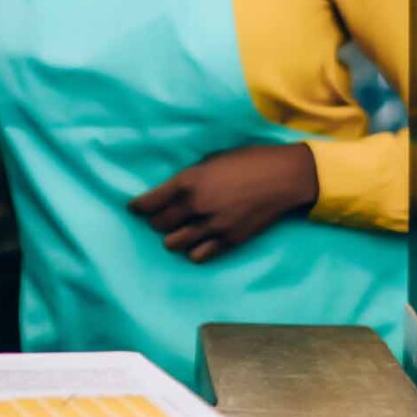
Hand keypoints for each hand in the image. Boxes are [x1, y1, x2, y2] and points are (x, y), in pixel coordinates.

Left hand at [128, 143, 320, 263]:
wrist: (283, 177)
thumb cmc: (247, 160)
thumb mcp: (211, 161)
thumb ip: (189, 178)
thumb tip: (172, 191)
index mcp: (188, 182)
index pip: (149, 203)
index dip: (138, 207)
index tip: (133, 209)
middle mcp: (196, 206)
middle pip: (159, 225)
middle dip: (156, 221)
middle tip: (160, 217)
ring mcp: (212, 226)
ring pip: (174, 244)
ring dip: (173, 237)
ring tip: (178, 231)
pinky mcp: (229, 241)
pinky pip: (199, 256)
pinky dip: (194, 250)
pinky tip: (197, 243)